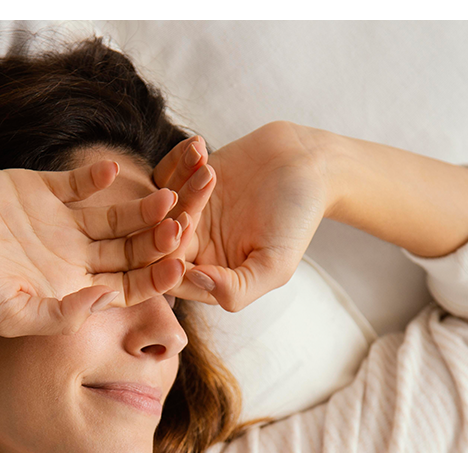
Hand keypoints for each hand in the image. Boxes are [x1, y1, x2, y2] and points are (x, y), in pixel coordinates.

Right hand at [0, 161, 188, 337]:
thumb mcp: (7, 315)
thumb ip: (59, 315)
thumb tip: (107, 302)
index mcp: (68, 292)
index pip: (126, 288)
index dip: (154, 280)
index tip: (177, 269)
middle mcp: (70, 258)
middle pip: (129, 250)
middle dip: (157, 241)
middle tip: (183, 229)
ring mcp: (57, 221)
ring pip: (114, 215)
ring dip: (139, 207)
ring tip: (163, 197)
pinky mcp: (39, 188)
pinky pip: (79, 182)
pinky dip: (97, 176)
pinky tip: (113, 172)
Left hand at [152, 122, 333, 311]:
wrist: (308, 165)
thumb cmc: (297, 219)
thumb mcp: (275, 265)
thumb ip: (237, 289)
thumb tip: (195, 281)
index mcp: (209, 275)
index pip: (173, 277)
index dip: (171, 258)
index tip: (185, 232)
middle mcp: (193, 246)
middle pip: (160, 241)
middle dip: (169, 222)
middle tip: (188, 203)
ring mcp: (188, 210)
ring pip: (161, 206)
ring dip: (181, 186)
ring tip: (208, 169)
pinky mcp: (186, 179)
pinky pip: (165, 173)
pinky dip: (178, 161)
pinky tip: (199, 149)